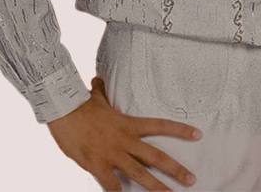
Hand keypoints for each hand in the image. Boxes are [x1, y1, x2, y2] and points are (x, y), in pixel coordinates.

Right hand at [48, 76, 200, 190]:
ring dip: (155, 187)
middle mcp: (125, 140)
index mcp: (130, 124)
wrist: (63, 110)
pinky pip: (110, 184)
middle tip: (191, 180)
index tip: (198, 135)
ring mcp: (112, 154)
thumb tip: (98, 79)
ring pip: (139, 174)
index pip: (161, 126)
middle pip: (156, 156)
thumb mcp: (95, 97)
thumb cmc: (79, 104)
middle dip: (175, 169)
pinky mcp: (96, 164)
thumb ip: (101, 91)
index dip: (181, 130)